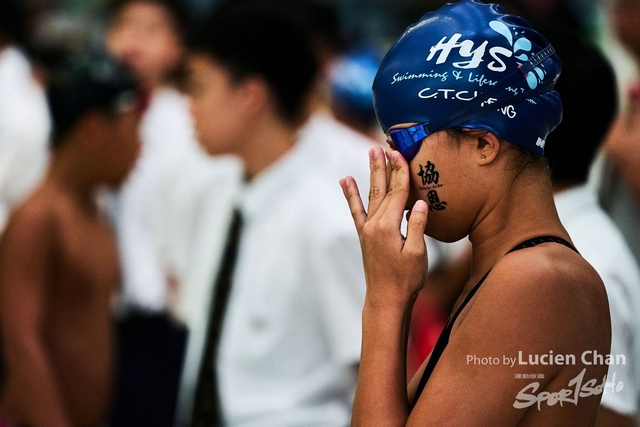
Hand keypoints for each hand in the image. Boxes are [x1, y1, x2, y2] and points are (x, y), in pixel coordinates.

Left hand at [339, 147, 428, 309]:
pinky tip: (345, 180)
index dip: (400, 172)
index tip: (400, 152)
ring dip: (372, 173)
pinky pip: (356, 210)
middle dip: (385, 165)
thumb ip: (417, 226)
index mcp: (389, 226)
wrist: (386, 299)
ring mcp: (367, 228)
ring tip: (371, 153)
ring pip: (371, 194)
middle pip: (383, 188)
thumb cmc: (406, 279)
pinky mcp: (364, 235)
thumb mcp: (418, 254)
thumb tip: (420, 202)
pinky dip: (351, 194)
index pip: (398, 192)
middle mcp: (374, 224)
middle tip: (384, 145)